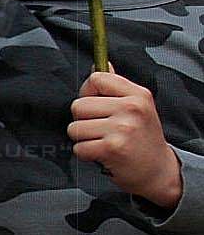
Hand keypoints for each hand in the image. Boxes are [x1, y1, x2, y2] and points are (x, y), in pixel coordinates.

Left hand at [70, 71, 183, 209]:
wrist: (159, 170)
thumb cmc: (143, 137)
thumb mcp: (138, 106)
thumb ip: (115, 87)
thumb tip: (99, 64)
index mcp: (137, 94)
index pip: (96, 79)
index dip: (88, 92)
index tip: (97, 105)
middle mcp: (131, 108)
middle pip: (78, 105)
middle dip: (83, 120)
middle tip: (102, 129)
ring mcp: (122, 128)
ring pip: (75, 128)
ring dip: (84, 138)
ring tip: (104, 141)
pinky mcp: (112, 148)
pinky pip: (79, 147)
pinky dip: (86, 153)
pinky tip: (103, 153)